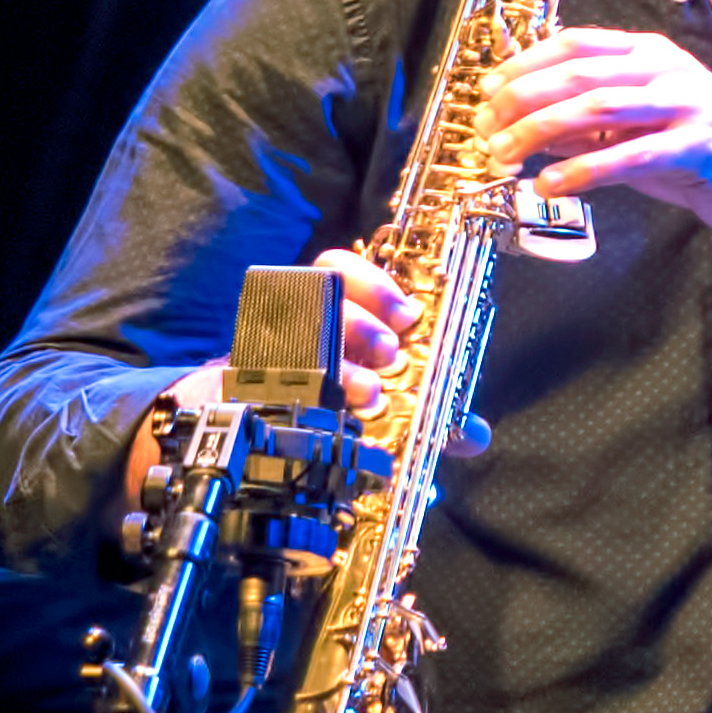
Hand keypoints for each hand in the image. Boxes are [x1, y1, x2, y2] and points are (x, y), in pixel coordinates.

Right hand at [128, 246, 413, 519]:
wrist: (241, 444)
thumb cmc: (320, 414)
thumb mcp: (386, 415)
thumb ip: (432, 418)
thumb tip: (476, 434)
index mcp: (331, 316)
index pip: (339, 268)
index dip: (375, 280)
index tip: (409, 314)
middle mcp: (293, 322)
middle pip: (318, 285)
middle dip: (362, 316)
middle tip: (391, 353)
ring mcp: (261, 347)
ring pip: (291, 322)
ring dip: (337, 356)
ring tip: (369, 392)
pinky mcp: (235, 381)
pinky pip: (254, 367)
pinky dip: (297, 387)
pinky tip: (330, 411)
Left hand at [471, 25, 711, 355]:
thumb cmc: (710, 159)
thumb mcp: (640, 134)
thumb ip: (592, 127)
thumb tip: (530, 130)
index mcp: (652, 54)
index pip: (575, 44)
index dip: (523, 64)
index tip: (487, 92)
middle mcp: (668, 70)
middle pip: (578, 72)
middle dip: (521, 99)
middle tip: (486, 128)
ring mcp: (688, 104)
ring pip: (597, 106)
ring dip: (541, 131)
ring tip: (506, 155)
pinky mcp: (701, 145)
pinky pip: (630, 155)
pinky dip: (584, 170)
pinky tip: (553, 186)